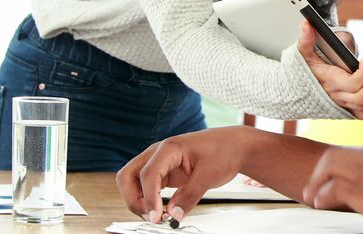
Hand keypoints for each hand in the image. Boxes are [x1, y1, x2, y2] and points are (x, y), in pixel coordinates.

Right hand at [116, 127, 247, 224]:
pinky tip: (160, 210)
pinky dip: (147, 199)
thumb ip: (189, 196)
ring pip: (132, 181)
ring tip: (156, 215)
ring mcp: (159, 162)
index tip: (156, 216)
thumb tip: (173, 215)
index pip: (147, 174)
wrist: (234, 145)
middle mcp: (158, 153)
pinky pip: (145, 186)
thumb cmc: (224, 150)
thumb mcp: (209, 175)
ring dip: (138, 200)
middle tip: (150, 217)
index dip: (148, 198)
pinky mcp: (164, 171)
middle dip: (133, 199)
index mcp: (169, 148)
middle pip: (127, 176)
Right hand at [297, 22, 362, 120]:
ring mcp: (345, 105)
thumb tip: (306, 24)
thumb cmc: (307, 70)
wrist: (301, 90)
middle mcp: (339, 97)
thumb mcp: (304, 55)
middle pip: (361, 98)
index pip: (352, 83)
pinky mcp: (349, 109)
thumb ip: (305, 40)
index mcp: (332, 83)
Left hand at [302, 147, 362, 232]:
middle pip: (333, 156)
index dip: (331, 167)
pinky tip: (323, 206)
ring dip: (316, 184)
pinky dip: (323, 197)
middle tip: (312, 190)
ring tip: (313, 199)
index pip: (348, 153)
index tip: (324, 180)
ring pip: (328, 168)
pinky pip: (331, 189)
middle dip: (318, 173)